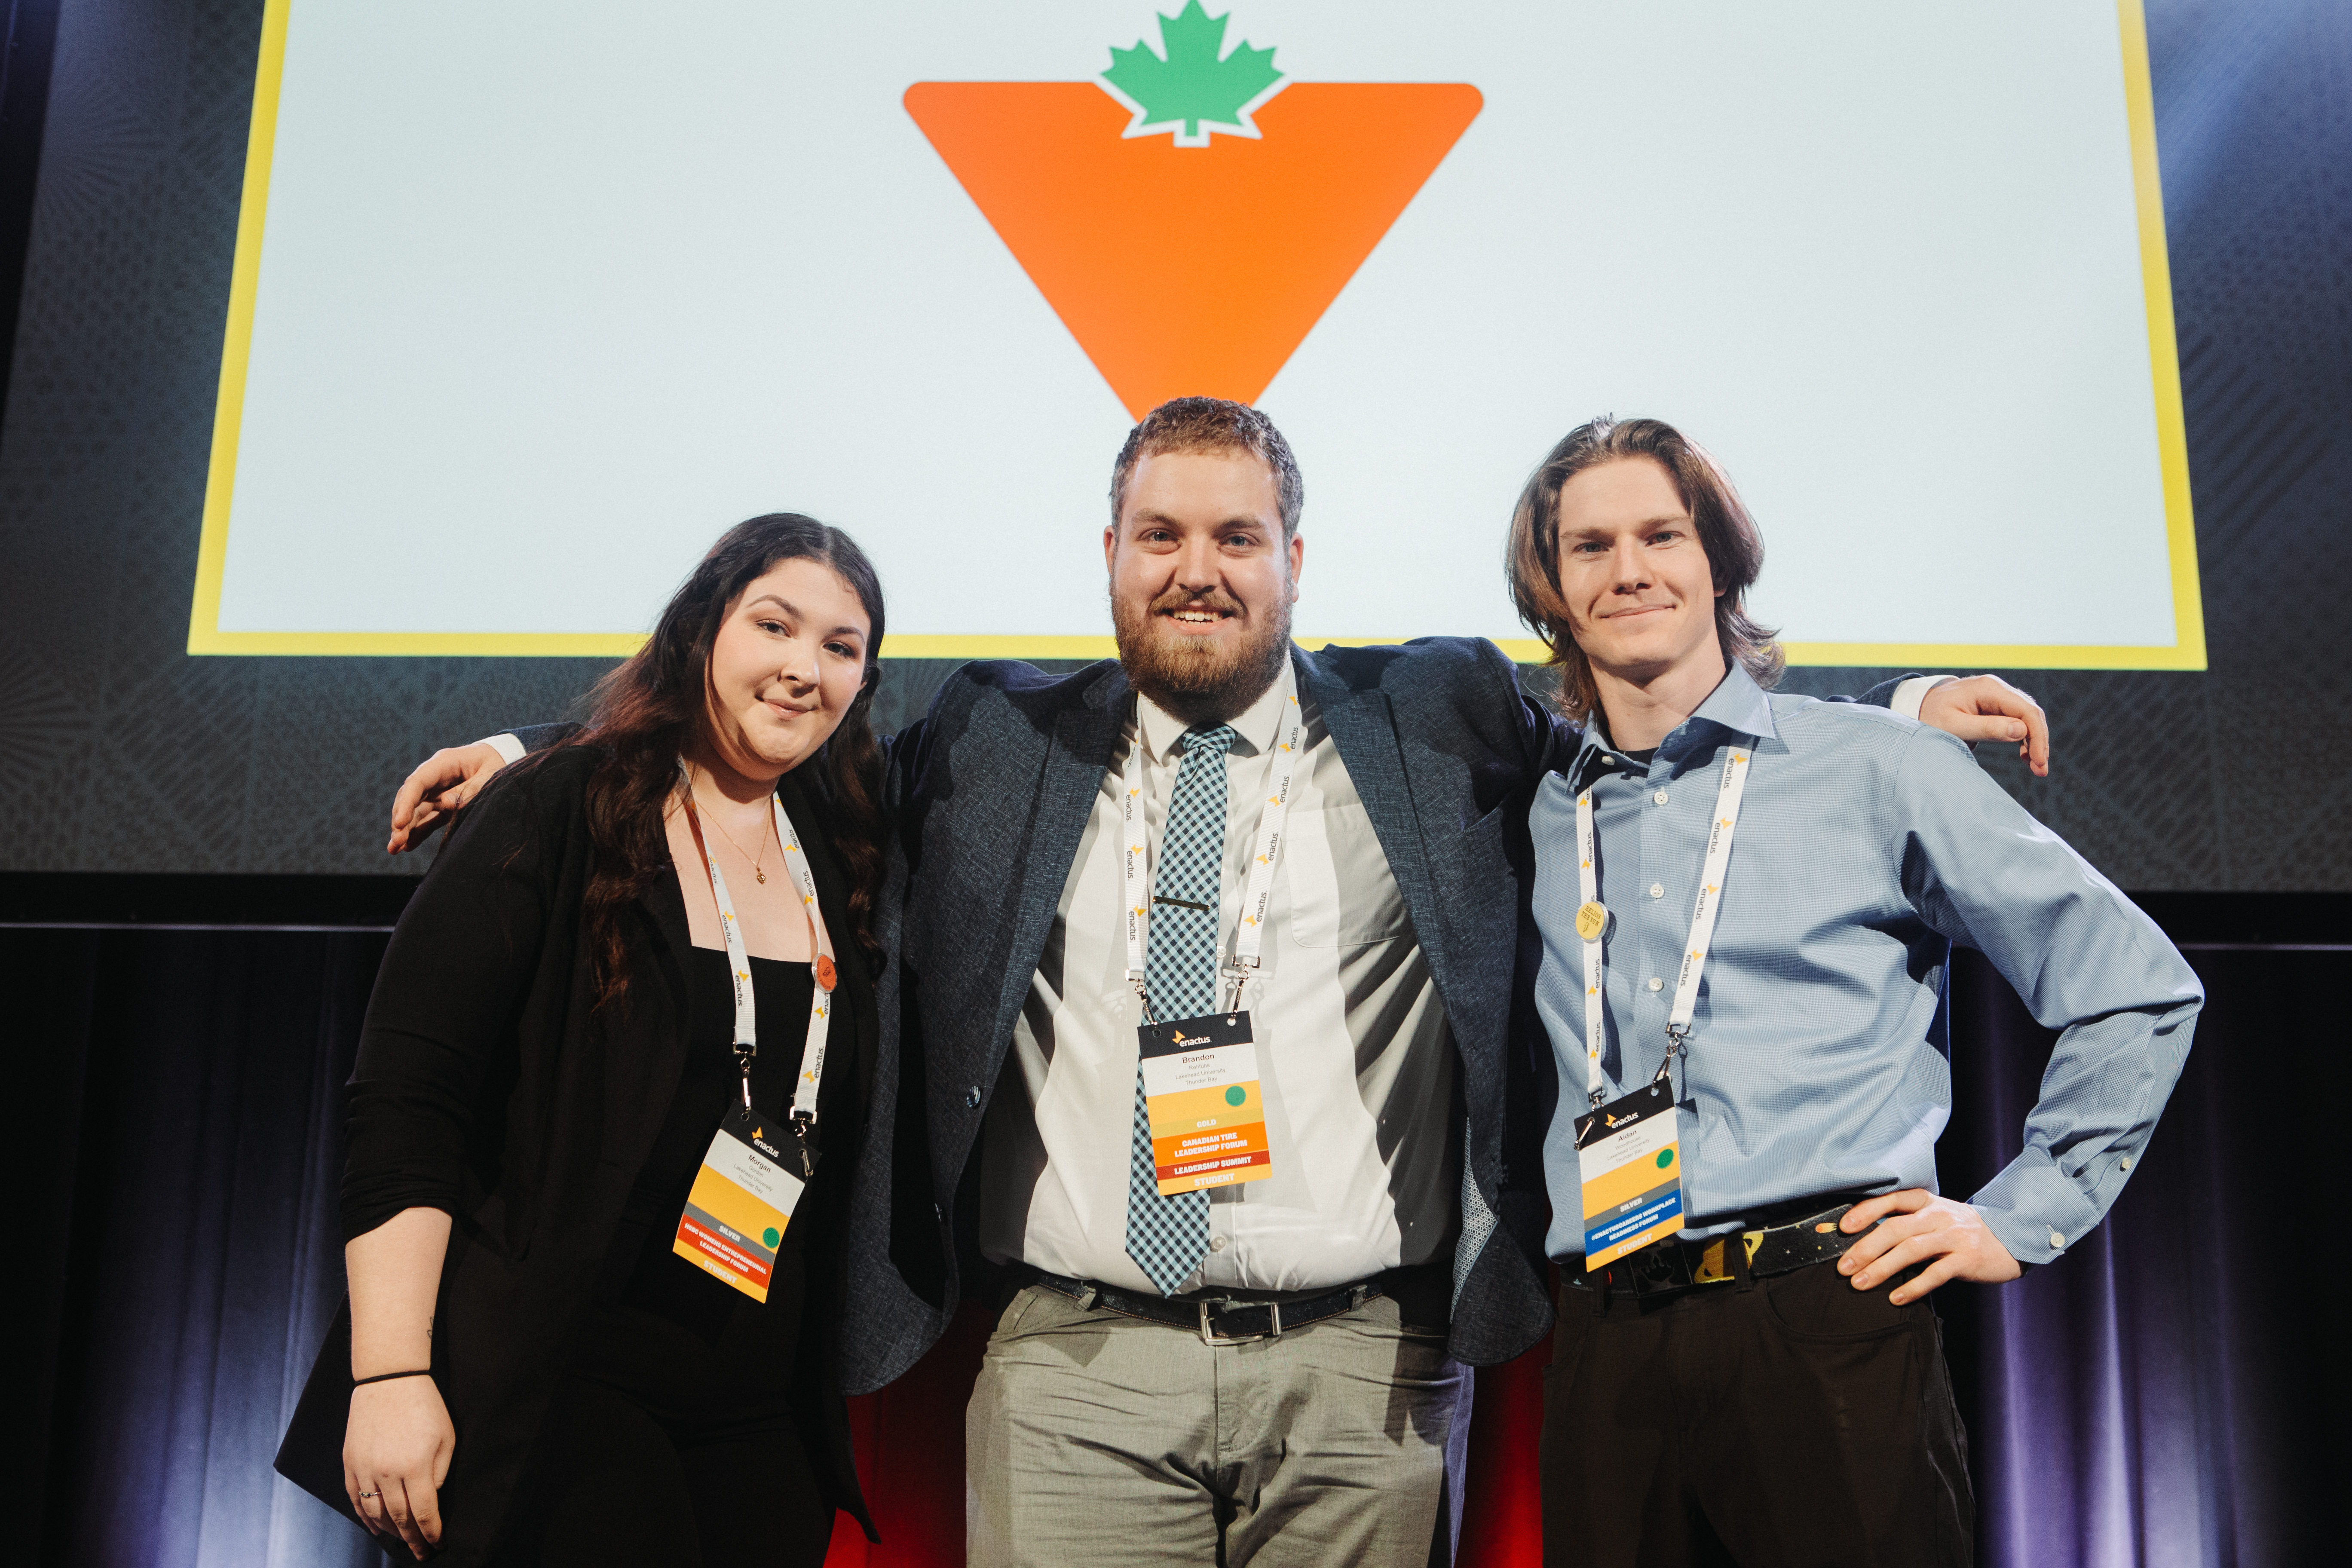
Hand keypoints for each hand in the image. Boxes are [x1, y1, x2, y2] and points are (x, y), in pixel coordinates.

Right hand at [344, 1376, 455, 1558]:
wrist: (389, 1380)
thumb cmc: (424, 1406)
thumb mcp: (446, 1437)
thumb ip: (439, 1472)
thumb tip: (430, 1498)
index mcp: (416, 1467)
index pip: (424, 1513)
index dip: (431, 1533)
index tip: (438, 1544)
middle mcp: (388, 1473)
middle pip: (400, 1519)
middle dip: (413, 1539)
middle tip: (422, 1553)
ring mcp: (365, 1469)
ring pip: (376, 1514)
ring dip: (390, 1532)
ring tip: (402, 1542)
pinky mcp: (350, 1464)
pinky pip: (356, 1500)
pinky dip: (366, 1518)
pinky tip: (376, 1527)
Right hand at [389, 743, 507, 853]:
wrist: (503, 758)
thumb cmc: (496, 763)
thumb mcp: (491, 774)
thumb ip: (471, 788)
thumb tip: (447, 803)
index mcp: (444, 763)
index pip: (418, 782)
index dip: (406, 802)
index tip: (400, 823)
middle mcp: (435, 777)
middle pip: (412, 798)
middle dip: (402, 820)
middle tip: (396, 842)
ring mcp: (438, 791)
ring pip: (416, 811)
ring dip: (406, 829)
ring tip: (395, 849)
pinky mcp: (444, 805)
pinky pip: (428, 819)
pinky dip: (418, 832)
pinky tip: (407, 847)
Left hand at [1836, 1189, 2020, 1303]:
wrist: (2009, 1240)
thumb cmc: (1959, 1230)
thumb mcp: (1934, 1216)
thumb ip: (1905, 1221)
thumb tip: (1861, 1237)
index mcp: (1926, 1201)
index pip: (1891, 1199)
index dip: (1865, 1212)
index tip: (1843, 1228)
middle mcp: (1939, 1215)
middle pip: (1895, 1228)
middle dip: (1865, 1248)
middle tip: (1843, 1267)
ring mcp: (1954, 1236)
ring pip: (1911, 1250)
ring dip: (1881, 1268)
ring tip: (1860, 1283)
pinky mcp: (1967, 1259)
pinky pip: (1935, 1273)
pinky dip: (1913, 1287)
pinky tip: (1895, 1298)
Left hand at [1918, 675, 2049, 776]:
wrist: (1920, 706)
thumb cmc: (1932, 715)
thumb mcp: (1953, 726)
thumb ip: (1985, 728)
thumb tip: (2021, 730)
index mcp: (1989, 689)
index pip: (2025, 710)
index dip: (2037, 736)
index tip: (2039, 761)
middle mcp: (1998, 689)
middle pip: (2031, 714)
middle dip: (2039, 742)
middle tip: (2041, 770)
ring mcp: (1998, 696)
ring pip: (2027, 719)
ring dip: (2034, 743)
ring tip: (2037, 768)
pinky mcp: (1997, 707)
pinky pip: (2017, 722)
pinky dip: (2024, 740)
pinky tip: (2026, 757)